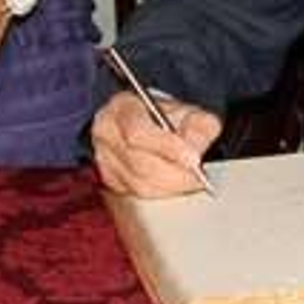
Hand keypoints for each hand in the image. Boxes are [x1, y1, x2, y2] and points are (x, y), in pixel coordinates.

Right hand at [92, 92, 221, 197]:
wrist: (152, 127)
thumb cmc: (167, 118)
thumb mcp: (189, 112)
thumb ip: (199, 126)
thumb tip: (196, 149)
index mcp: (123, 107)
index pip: (138, 131)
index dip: (168, 147)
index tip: (194, 159)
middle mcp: (107, 132)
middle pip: (139, 163)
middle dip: (174, 173)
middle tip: (199, 176)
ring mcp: (104, 158)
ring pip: (139, 184)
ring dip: (170, 186)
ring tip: (190, 180)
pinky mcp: (109, 181)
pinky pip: (136, 196)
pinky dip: (160, 193)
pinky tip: (173, 184)